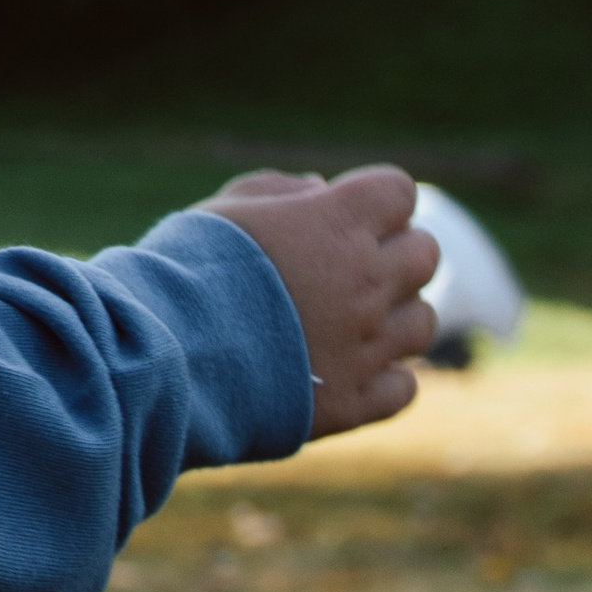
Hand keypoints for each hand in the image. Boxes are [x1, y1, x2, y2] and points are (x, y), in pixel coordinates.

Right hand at [202, 163, 439, 437]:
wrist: (167, 354)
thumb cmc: (186, 270)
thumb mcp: (223, 210)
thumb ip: (278, 190)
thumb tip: (322, 189)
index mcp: (336, 223)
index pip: (397, 192)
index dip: (373, 201)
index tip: (342, 215)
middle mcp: (367, 281)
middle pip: (425, 253)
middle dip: (395, 253)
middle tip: (349, 266)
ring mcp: (367, 345)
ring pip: (423, 321)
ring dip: (396, 315)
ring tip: (349, 320)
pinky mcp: (355, 402)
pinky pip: (404, 386)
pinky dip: (385, 377)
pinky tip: (347, 368)